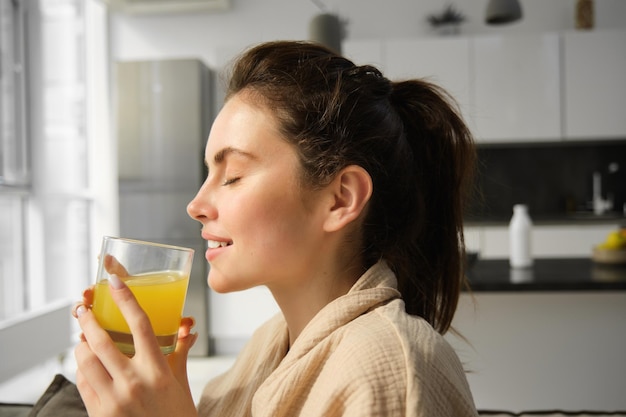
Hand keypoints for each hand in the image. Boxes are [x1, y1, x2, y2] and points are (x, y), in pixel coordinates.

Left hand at [72, 274, 198, 416]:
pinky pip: (83, 384)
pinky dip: (82, 370)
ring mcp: (113, 399)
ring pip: (85, 361)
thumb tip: (188, 329)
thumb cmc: (177, 415)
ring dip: (81, 345)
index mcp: (156, 369)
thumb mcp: (180, 381)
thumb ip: (178, 352)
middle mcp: (133, 382)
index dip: (126, 300)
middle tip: (83, 308)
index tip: (115, 283)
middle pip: (101, 341)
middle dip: (87, 320)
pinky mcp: (100, 414)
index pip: (140, 325)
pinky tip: (86, 365)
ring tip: (83, 339)